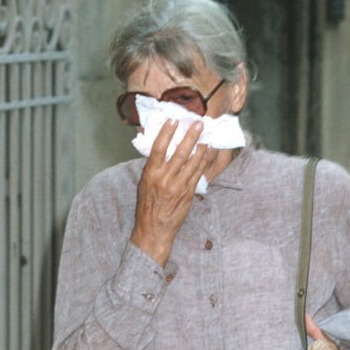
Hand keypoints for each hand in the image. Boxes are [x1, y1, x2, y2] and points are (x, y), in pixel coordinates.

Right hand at [131, 119, 215, 265]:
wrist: (154, 229)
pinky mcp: (188, 193)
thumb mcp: (144, 183)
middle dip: (190, 136)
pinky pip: (198, 174)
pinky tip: (205, 154)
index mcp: (151, 174)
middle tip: (199, 123)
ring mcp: (178, 186)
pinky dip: (202, 162)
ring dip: (200, 147)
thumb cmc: (147, 205)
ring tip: (205, 137)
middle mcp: (165, 179)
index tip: (173, 120)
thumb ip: (153, 167)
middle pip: (180, 152)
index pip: (159, 148)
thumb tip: (160, 148)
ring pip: (192, 162)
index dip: (166, 132)